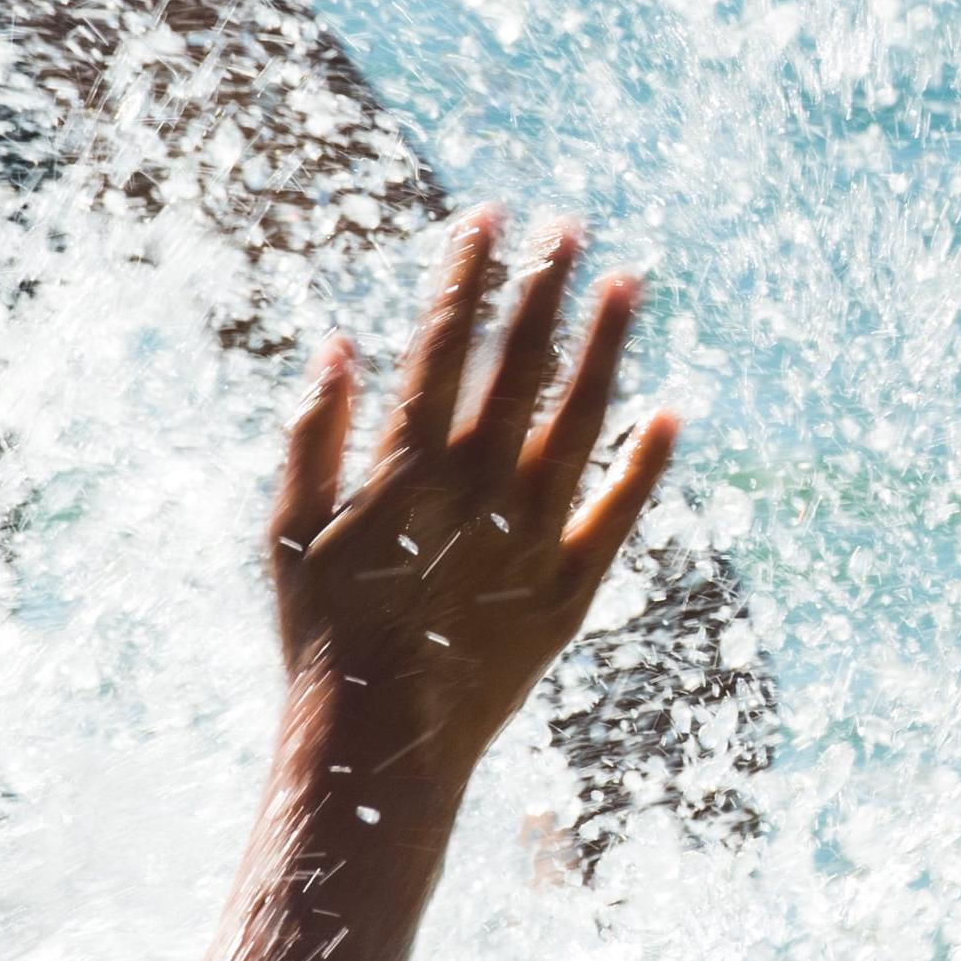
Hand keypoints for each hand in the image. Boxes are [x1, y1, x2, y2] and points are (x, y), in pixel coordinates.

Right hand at [268, 217, 677, 801]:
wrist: (379, 745)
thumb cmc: (322, 634)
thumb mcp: (289, 532)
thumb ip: (312, 438)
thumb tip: (338, 347)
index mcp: (406, 469)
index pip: (441, 346)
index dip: (465, 276)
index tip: (485, 215)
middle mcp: (477, 492)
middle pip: (519, 368)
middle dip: (542, 291)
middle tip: (568, 226)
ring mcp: (532, 538)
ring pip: (580, 423)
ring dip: (605, 349)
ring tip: (628, 284)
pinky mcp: (571, 589)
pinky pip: (619, 513)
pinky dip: (646, 463)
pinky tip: (670, 413)